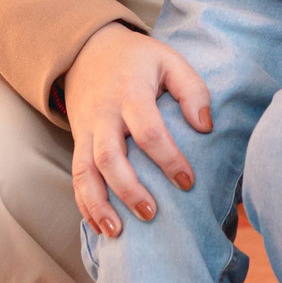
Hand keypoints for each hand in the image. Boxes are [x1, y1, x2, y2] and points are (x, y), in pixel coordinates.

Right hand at [64, 23, 211, 236]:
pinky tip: (100, 227)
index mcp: (130, 92)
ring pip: (84, 172)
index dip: (167, 158)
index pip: (147, 130)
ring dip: (98, 204)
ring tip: (117, 232)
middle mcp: (103, 114)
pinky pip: (76, 176)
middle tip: (152, 213)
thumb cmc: (137, 59)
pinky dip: (84, 204)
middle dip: (128, 189)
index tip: (187, 182)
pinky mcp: (78, 142)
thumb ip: (191, 89)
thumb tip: (205, 127)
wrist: (86, 50)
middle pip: (108, 156)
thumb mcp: (169, 60)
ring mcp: (86, 130)